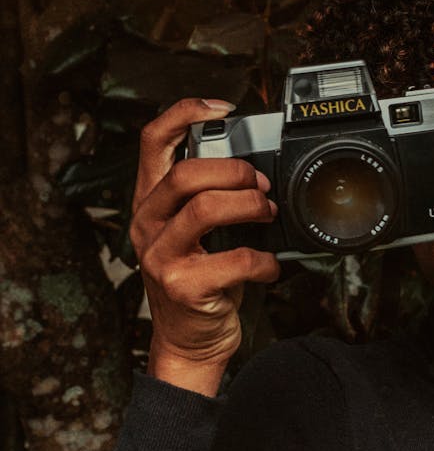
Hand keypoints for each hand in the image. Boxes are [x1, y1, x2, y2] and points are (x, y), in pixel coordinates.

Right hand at [129, 98, 280, 394]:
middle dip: (233, 171)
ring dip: (248, 206)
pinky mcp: (182, 286)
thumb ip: (209, 200)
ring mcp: (160, 256)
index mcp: (150, 202)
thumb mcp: (195, 235)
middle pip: (184, 173)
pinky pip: (233, 260)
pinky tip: (268, 266)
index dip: (184, 114)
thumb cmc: (200, 282)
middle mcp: (147, 224)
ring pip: (204, 209)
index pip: (152, 141)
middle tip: (260, 185)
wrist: (189, 343)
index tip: (223, 108)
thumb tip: (259, 174)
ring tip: (267, 215)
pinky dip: (262, 260)